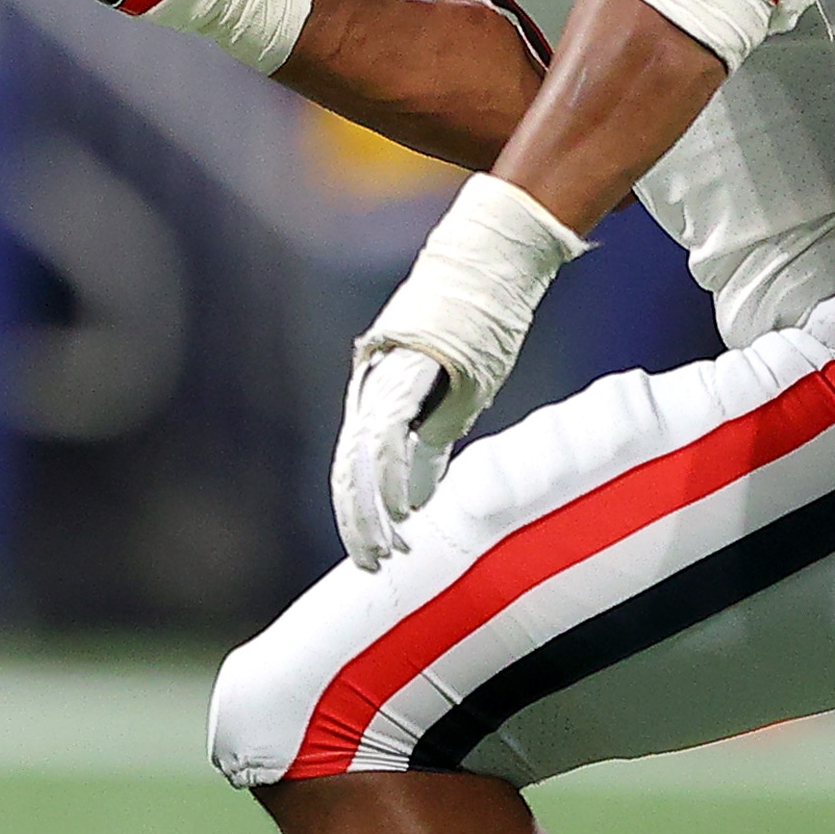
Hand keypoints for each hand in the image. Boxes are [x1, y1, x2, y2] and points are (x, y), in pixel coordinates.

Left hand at [331, 346, 460, 571]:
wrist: (486, 266)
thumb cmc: (476, 330)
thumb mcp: (454, 400)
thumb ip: (429, 445)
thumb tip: (415, 497)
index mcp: (376, 400)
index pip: (353, 470)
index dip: (357, 515)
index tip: (371, 554)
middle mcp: (370, 393)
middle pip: (347, 472)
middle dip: (356, 525)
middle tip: (373, 567)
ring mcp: (384, 382)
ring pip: (360, 460)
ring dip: (372, 514)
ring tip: (386, 552)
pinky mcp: (405, 374)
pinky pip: (389, 435)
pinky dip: (393, 477)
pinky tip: (403, 511)